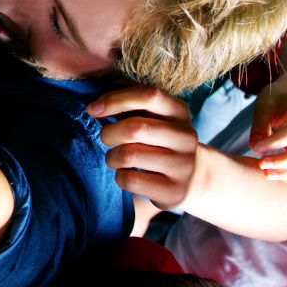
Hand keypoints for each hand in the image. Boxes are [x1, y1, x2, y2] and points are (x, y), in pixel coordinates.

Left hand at [90, 86, 200, 208]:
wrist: (192, 178)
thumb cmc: (160, 141)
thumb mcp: (155, 118)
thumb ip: (131, 105)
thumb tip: (97, 103)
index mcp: (179, 112)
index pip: (149, 96)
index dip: (115, 99)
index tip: (93, 109)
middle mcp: (185, 137)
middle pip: (135, 128)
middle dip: (109, 133)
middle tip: (106, 138)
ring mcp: (183, 165)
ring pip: (129, 155)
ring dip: (112, 157)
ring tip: (115, 158)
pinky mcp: (173, 191)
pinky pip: (130, 180)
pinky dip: (119, 176)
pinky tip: (127, 174)